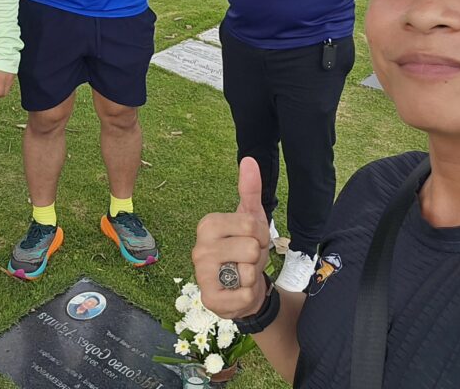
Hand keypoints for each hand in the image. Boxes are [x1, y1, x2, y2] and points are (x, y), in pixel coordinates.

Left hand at [0, 66, 14, 101]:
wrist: (5, 50)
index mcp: (1, 79)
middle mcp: (8, 79)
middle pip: (5, 92)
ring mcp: (12, 77)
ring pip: (8, 88)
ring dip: (2, 91)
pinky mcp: (14, 73)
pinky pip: (10, 83)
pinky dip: (5, 86)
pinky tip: (1, 82)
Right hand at [192, 157, 270, 319]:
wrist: (244, 289)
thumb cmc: (245, 250)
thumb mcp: (252, 219)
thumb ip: (250, 189)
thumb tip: (249, 160)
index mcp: (208, 224)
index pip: (251, 224)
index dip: (260, 235)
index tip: (252, 240)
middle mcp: (199, 248)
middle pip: (250, 247)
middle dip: (257, 256)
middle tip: (246, 260)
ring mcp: (202, 275)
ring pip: (248, 271)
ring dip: (253, 276)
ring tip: (242, 275)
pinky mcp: (210, 299)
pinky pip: (245, 295)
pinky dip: (249, 295)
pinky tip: (239, 292)